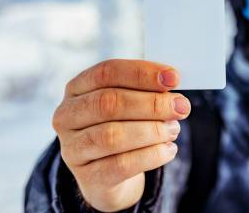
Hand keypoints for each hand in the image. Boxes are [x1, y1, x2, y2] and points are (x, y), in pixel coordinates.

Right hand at [52, 59, 190, 211]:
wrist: (108, 173)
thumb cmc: (121, 126)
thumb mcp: (128, 103)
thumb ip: (145, 90)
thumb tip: (171, 82)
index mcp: (77, 88)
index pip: (107, 72)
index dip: (142, 73)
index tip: (174, 78)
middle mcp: (67, 116)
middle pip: (108, 103)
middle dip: (151, 104)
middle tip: (180, 107)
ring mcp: (72, 148)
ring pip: (112, 136)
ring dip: (151, 131)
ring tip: (174, 130)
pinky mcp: (87, 176)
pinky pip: (121, 165)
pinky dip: (151, 156)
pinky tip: (168, 150)